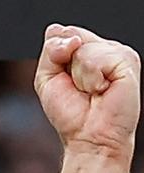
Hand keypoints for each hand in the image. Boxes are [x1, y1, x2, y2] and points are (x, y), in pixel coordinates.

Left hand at [35, 24, 140, 161]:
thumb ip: (51, 51)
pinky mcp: (128, 62)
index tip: (63, 77)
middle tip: (78, 87)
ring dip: (80, 76)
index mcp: (88, 50)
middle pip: (72, 36)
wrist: (88, 137)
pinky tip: (102, 90)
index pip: (64, 33)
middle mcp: (105, 48)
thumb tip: (62, 32)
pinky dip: (91, 79)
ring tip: (92, 91)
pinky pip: (97, 59)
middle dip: (65, 65)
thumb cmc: (71, 113)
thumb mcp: (47, 79)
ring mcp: (119, 53)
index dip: (56, 52)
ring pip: (84, 48)